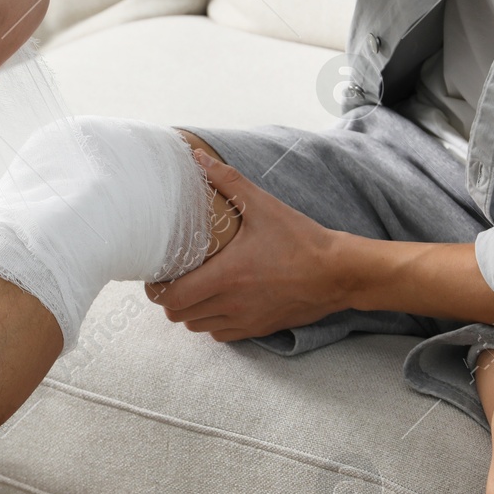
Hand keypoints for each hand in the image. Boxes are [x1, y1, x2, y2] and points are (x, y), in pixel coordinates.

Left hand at [146, 150, 354, 341]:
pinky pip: (221, 335)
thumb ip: (228, 181)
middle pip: (179, 315)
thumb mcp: (263, 206)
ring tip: (194, 290)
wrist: (337, 273)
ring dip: (190, 311)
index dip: (156, 289)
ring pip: (197, 327)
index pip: (171, 298)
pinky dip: (212, 322)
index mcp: (225, 276)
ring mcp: (244, 320)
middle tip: (173, 279)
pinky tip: (219, 303)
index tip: (157, 275)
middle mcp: (230, 303)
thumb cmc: (301, 240)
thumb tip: (199, 157)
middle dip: (170, 299)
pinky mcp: (258, 329)